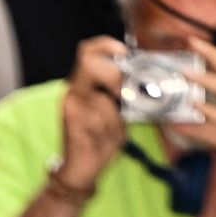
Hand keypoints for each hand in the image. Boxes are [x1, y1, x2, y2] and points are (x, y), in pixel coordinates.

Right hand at [56, 36, 128, 191]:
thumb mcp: (116, 114)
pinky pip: (100, 114)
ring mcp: (71, 105)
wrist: (80, 170)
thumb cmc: (100, 141)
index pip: (88, 51)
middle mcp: (73, 91)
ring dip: (114, 114)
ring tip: (111, 129)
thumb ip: (123, 96)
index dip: (106, 45)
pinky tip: (103, 138)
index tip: (125, 53)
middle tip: (124, 96)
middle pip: (90, 64)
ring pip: (102, 95)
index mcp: (82, 86)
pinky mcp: (72, 120)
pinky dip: (110, 126)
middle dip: (114, 78)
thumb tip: (144, 82)